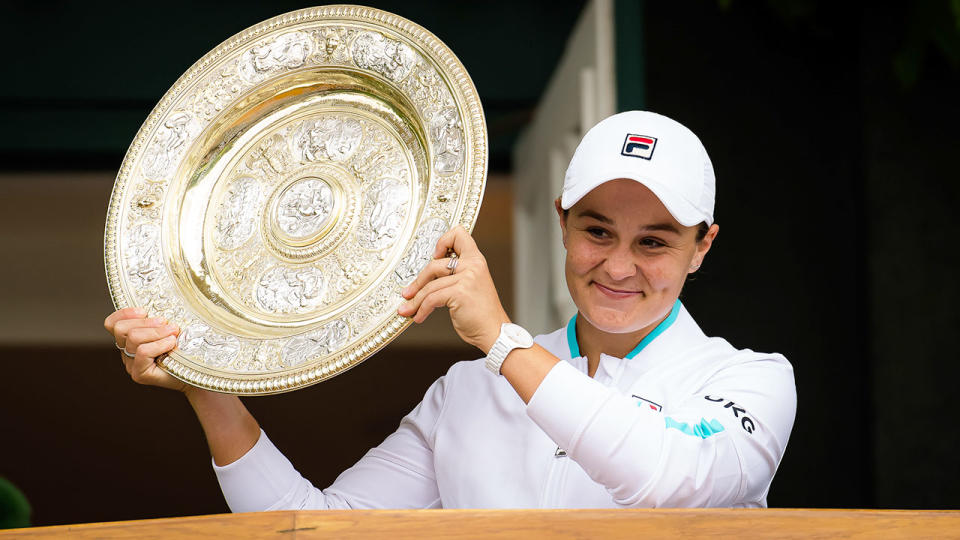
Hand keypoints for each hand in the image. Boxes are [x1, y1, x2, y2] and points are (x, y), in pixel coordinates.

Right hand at [104, 307, 187, 392]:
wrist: (198, 371)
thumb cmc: (185, 347)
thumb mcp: (169, 327)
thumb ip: (159, 319)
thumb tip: (160, 304)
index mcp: (129, 338)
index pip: (112, 323)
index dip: (124, 313)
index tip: (144, 311)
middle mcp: (127, 352)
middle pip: (120, 329)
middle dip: (145, 322)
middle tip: (166, 323)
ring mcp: (131, 364)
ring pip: (133, 338)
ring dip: (157, 332)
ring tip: (173, 333)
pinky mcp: (140, 374)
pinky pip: (142, 352)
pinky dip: (159, 344)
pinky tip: (172, 343)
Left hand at [398, 225, 509, 352]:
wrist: (494, 332)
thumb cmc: (481, 313)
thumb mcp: (471, 286)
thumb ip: (456, 275)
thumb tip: (427, 278)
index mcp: (476, 260)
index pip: (459, 234)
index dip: (443, 242)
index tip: (434, 256)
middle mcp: (473, 265)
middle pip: (435, 263)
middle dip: (418, 281)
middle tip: (408, 293)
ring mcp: (467, 278)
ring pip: (430, 285)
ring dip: (415, 300)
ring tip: (408, 309)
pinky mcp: (460, 292)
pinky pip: (432, 299)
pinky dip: (422, 309)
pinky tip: (420, 317)